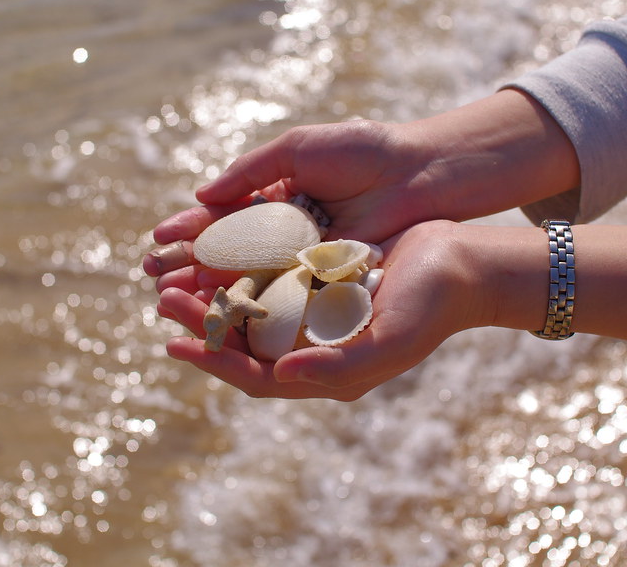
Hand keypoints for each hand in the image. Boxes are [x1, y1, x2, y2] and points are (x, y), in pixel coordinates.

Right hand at [142, 118, 443, 281]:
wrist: (419, 172)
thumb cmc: (361, 151)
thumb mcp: (297, 150)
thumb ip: (249, 171)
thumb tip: (200, 194)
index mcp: (276, 196)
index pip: (223, 217)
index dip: (190, 229)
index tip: (158, 240)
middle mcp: (286, 232)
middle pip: (228, 252)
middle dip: (189, 264)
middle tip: (152, 277)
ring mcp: (304, 258)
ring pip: (248, 278)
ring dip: (210, 288)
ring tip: (172, 297)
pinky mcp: (326, 279)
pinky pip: (282, 292)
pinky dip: (251, 301)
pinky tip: (219, 308)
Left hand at [160, 221, 483, 399]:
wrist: (462, 263)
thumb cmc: (431, 306)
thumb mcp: (390, 341)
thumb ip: (337, 367)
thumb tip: (279, 375)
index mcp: (327, 370)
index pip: (257, 376)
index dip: (214, 362)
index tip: (175, 343)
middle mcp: (315, 346)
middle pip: (246, 342)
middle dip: (203, 324)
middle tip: (164, 301)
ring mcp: (316, 313)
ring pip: (252, 310)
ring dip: (215, 296)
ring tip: (178, 278)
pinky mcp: (319, 280)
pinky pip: (270, 277)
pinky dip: (242, 268)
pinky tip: (218, 250)